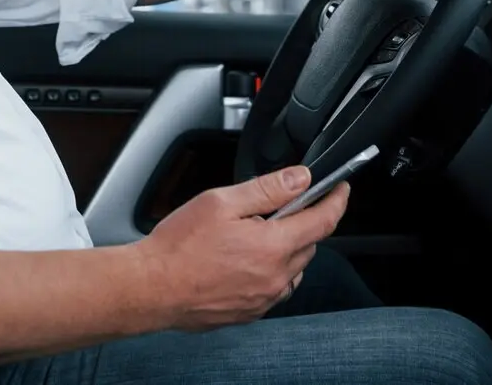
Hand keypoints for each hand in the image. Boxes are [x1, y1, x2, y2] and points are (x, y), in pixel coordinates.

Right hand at [132, 165, 349, 330]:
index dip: (336, 200)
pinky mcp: (250, 313)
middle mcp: (275, 277)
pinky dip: (270, 271)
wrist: (151, 288)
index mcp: (272, 246)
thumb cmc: (178, 246)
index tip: (340, 189)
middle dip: (301, 223)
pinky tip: (243, 261)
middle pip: (309, 244)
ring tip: (251, 237)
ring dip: (286, 250)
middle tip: (272, 209)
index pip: (323, 221)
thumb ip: (267, 189)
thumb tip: (300, 178)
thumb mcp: (221, 201)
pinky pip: (275, 288)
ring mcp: (263, 299)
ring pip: (294, 269)